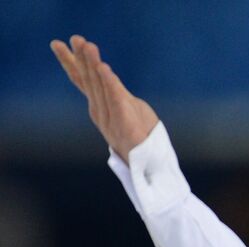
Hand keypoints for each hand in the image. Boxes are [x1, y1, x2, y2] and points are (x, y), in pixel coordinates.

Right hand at [50, 35, 157, 163]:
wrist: (150, 166)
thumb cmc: (141, 136)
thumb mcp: (128, 108)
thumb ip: (114, 91)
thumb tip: (102, 71)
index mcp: (99, 106)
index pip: (82, 80)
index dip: (71, 62)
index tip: (59, 44)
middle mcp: (101, 111)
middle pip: (89, 80)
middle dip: (82, 58)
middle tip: (75, 39)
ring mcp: (111, 118)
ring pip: (100, 87)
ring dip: (94, 65)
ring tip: (88, 46)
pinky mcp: (125, 124)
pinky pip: (116, 100)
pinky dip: (110, 84)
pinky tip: (104, 69)